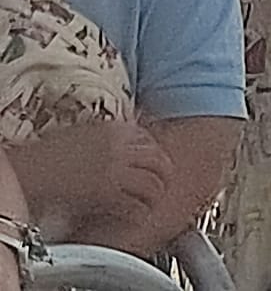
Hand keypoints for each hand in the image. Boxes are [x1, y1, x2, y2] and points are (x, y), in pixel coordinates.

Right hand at [10, 121, 170, 232]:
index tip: (153, 162)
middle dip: (164, 173)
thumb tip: (121, 142)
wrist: (31, 169)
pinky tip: (137, 216)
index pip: (149, 139)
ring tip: (152, 202)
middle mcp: (122, 148)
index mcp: (117, 130)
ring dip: (155, 195)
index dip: (154, 152)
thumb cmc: (48, 153)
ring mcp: (116, 171)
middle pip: (158, 161)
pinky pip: (134, 205)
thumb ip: (107, 136)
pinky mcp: (107, 195)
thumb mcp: (84, 132)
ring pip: (152, 184)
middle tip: (163, 183)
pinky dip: (139, 212)